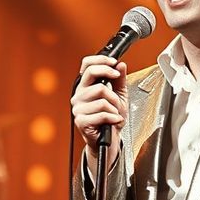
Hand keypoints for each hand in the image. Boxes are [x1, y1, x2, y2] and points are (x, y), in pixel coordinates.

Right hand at [70, 55, 127, 170]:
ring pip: (102, 99)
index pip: (87, 65)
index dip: (101, 61)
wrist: (110, 137)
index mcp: (85, 86)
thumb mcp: (119, 95)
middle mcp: (79, 95)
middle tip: (118, 96)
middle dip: (112, 89)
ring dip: (115, 108)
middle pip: (95, 79)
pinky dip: (113, 118)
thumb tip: (121, 65)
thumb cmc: (111, 117)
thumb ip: (120, 80)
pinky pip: (102, 114)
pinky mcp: (81, 121)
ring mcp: (78, 108)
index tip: (114, 64)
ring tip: (114, 113)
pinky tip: (114, 120)